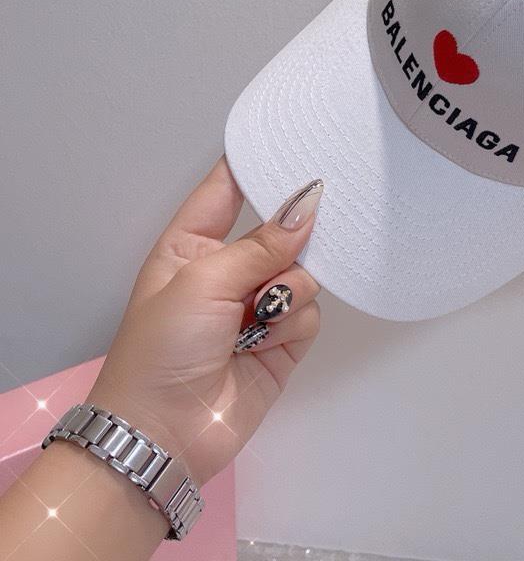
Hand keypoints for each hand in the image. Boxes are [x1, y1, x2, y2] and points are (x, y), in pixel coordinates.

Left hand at [86, 158, 323, 486]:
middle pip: (278, 229)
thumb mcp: (203, 282)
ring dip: (288, 288)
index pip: (227, 191)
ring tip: (262, 312)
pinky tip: (269, 339)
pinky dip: (294, 321)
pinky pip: (310, 309)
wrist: (164, 434)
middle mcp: (227, 270)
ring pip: (302, 270)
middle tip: (307, 230)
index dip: (256, 165)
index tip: (294, 140)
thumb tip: (308, 205)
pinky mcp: (282, 339)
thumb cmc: (162, 348)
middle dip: (291, 234)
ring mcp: (257, 305)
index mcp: (192, 246)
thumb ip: (261, 243)